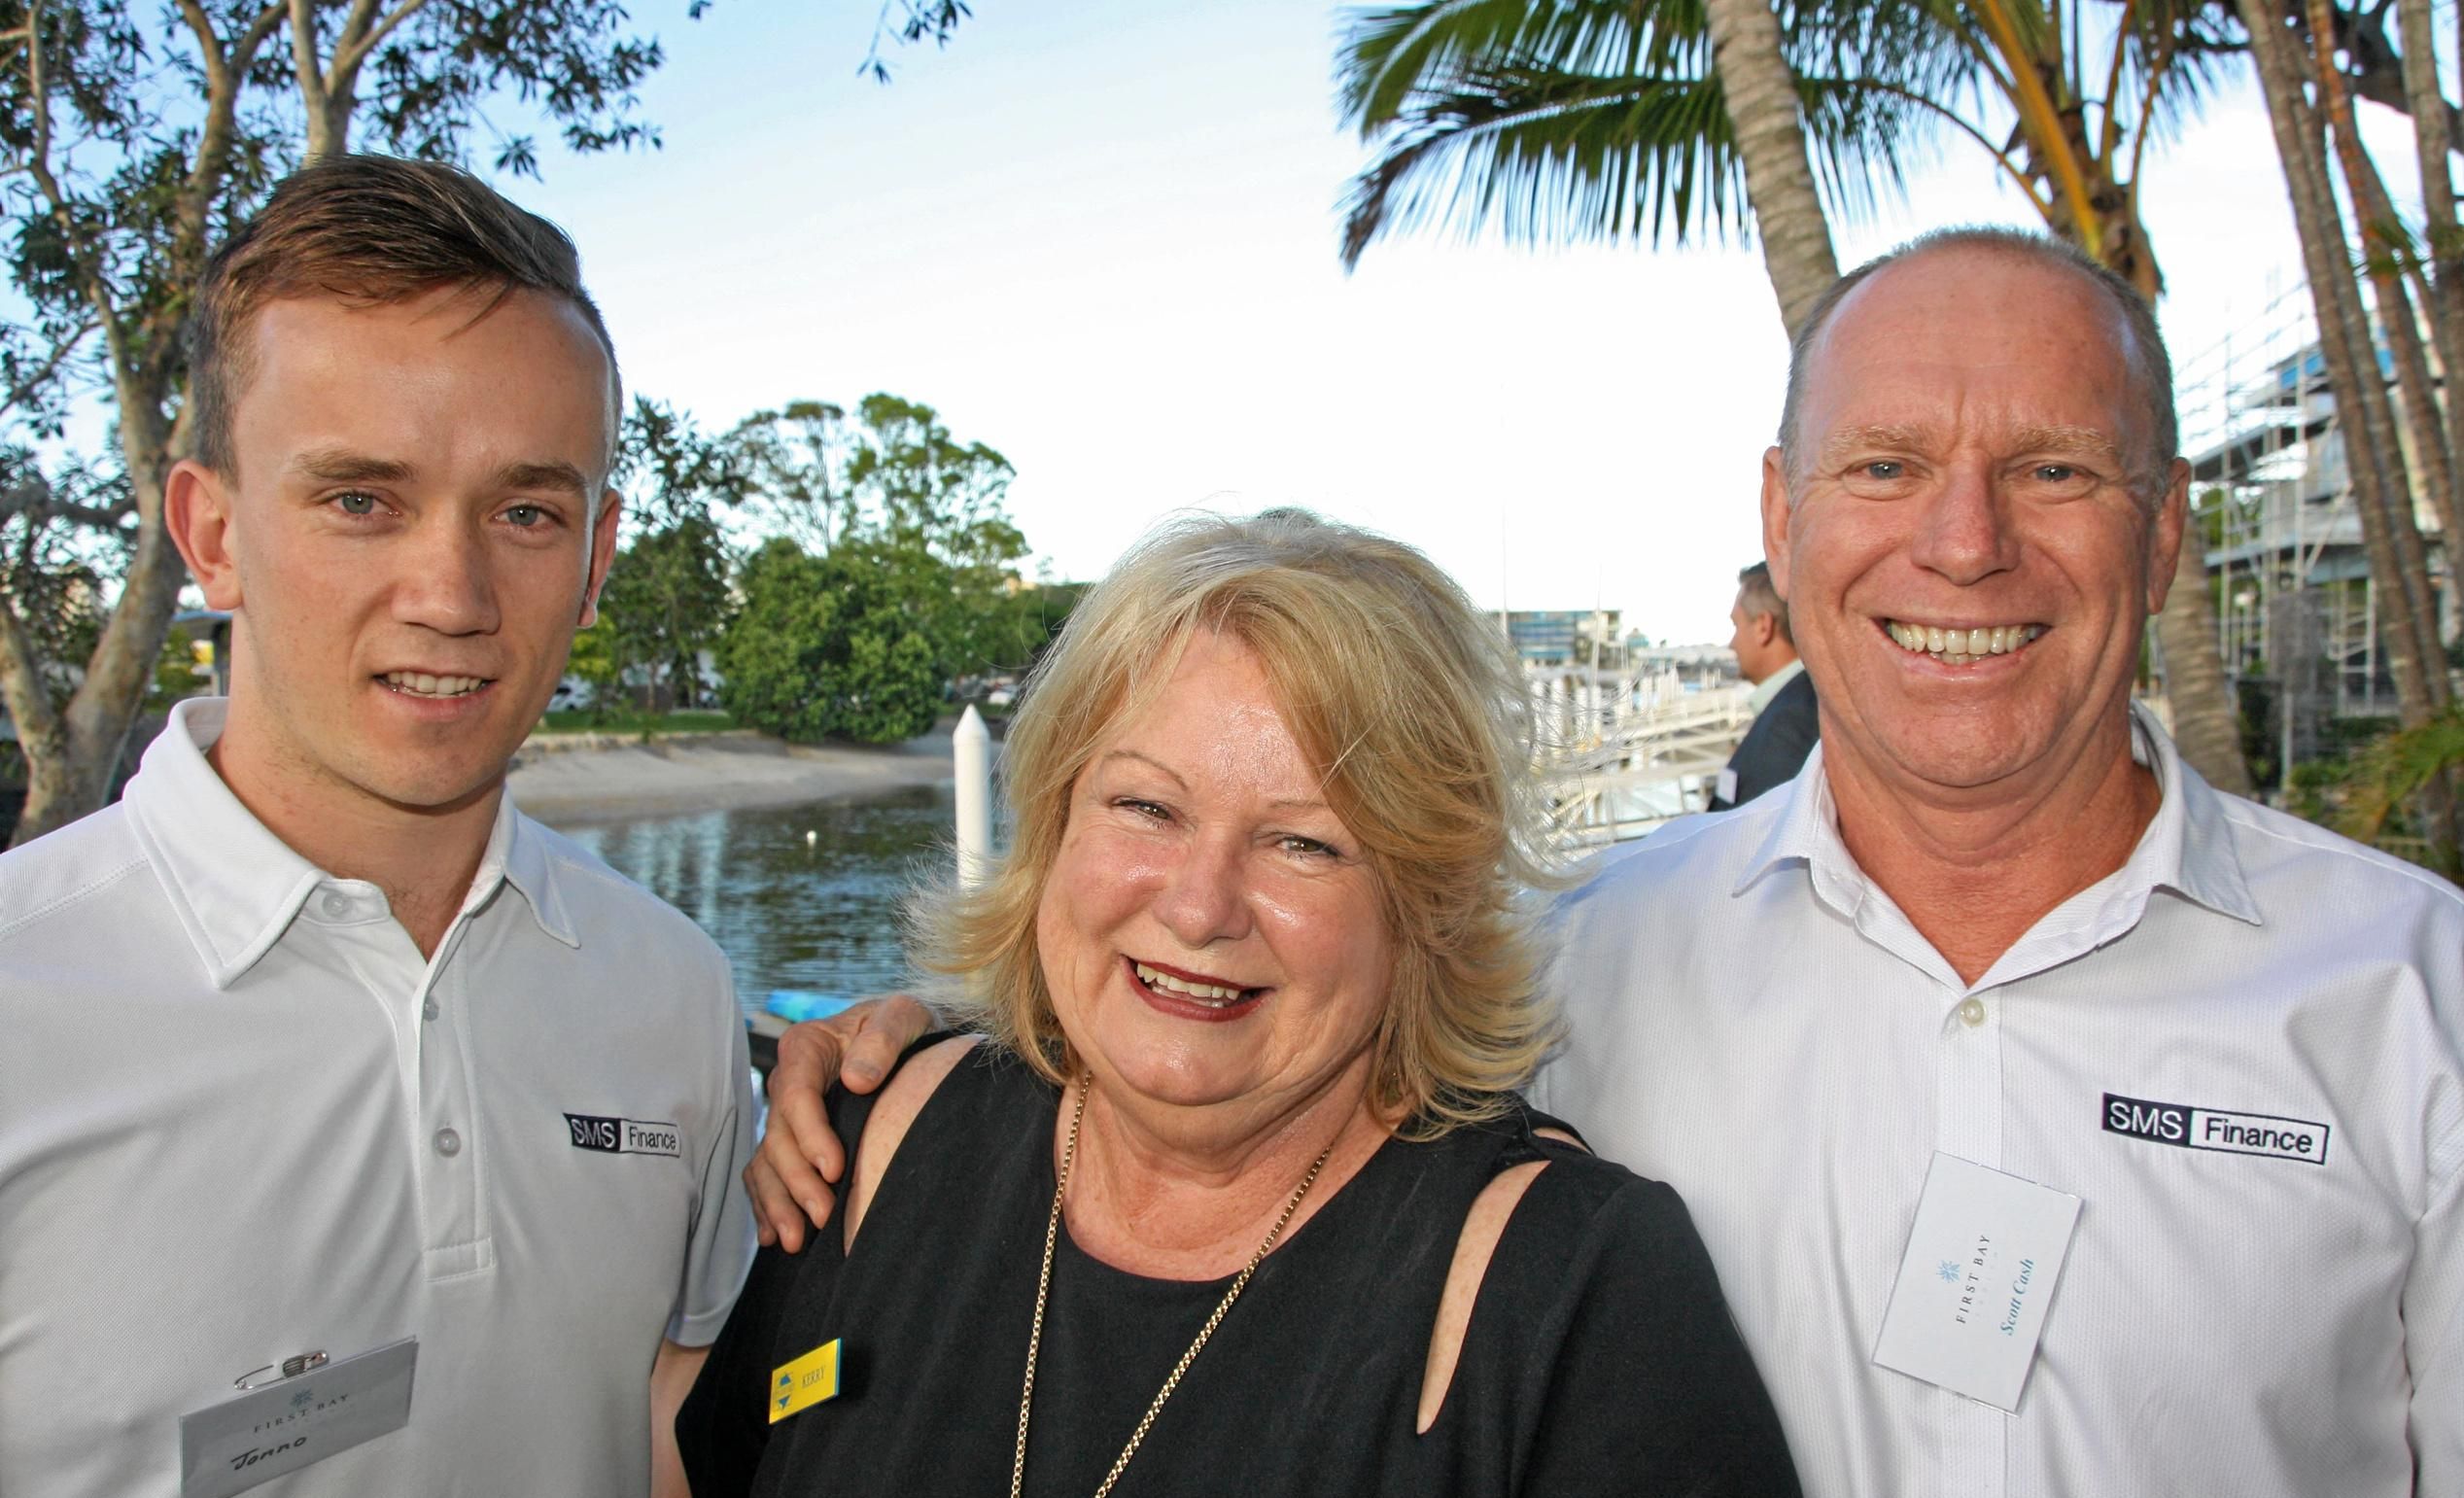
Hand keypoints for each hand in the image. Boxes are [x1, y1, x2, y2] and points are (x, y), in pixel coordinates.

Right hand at [745, 994, 935, 1251]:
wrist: (908, 1036)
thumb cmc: (906, 1024)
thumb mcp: (904, 1015)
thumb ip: (884, 1038)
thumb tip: (857, 1079)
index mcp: (807, 1046)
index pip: (796, 1095)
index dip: (810, 1135)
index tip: (836, 1169)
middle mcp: (788, 1080)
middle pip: (779, 1136)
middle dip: (798, 1180)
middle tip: (826, 1216)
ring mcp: (787, 1113)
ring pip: (767, 1162)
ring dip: (779, 1203)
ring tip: (797, 1241)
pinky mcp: (793, 1137)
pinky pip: (766, 1173)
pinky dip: (767, 1204)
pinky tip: (775, 1235)